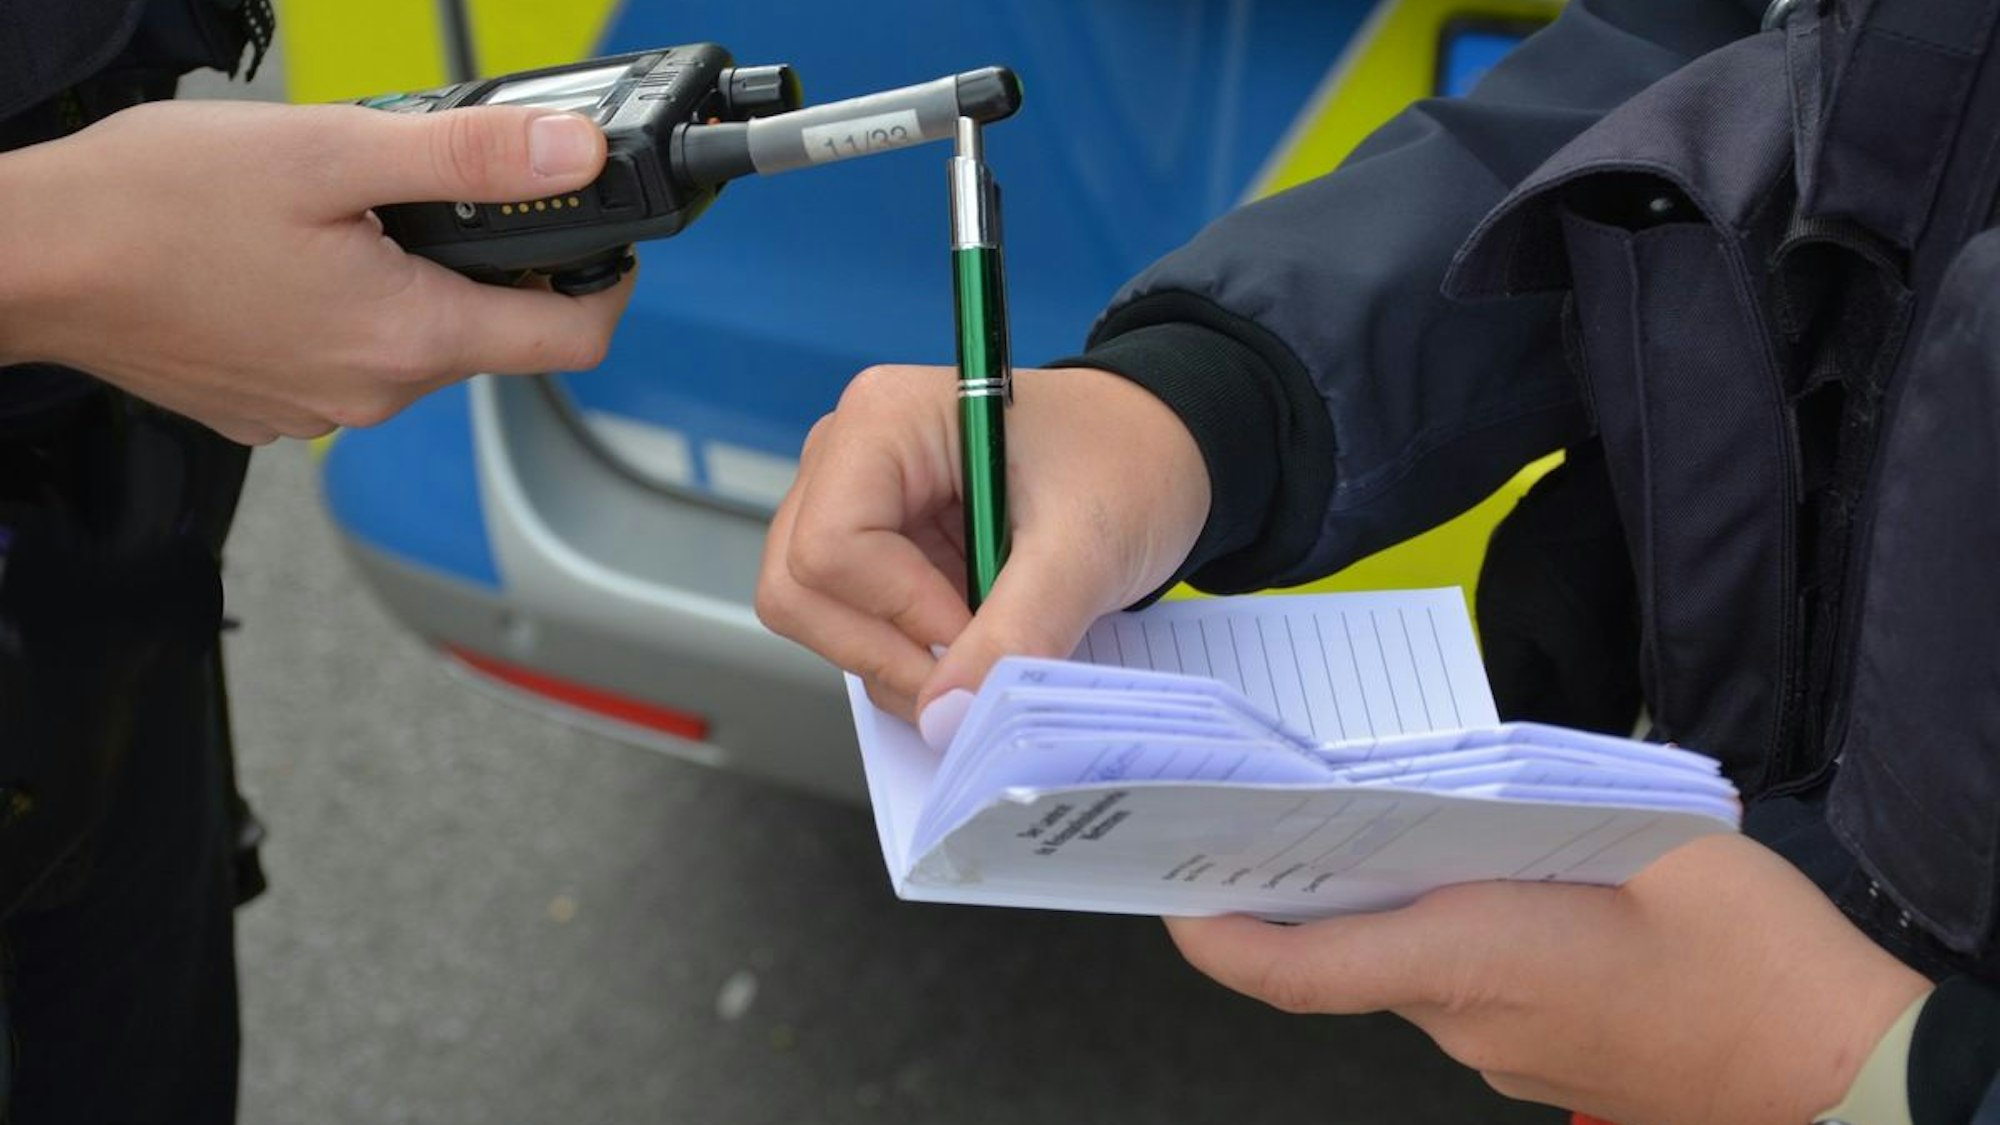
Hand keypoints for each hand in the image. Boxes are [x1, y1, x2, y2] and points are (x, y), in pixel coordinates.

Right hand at [0, 99, 635, 444]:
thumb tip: (576, 155)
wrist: (27, 260)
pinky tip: (286, 259)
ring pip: (412, 341)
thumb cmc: (155, 205)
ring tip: (336, 215)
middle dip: (476, 257)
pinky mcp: (271, 408)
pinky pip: (344, 358)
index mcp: (411, 338)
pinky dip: (342, 308)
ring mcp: (318, 410)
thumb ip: (470, 157)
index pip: (572, 339)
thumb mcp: (333, 152)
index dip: (603, 282)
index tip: (598, 238)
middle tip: (421, 189)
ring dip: (404, 278)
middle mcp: (375, 395)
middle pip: (488, 332)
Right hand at [757, 364, 1209, 725]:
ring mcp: (850, 500)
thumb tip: (945, 715)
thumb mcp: (1086, 547)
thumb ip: (1018, 629)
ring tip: (984, 650)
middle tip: (971, 672)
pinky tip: (971, 641)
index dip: (898, 615)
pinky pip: (851, 623)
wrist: (1160, 453)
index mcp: (885, 420)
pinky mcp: (871, 545)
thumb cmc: (1129, 464)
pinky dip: (905, 653)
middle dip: (883, 650)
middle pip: (798, 589)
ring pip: (813, 616)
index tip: (976, 638)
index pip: (830, 549)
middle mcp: (846, 453)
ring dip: (894, 659)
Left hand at [1166, 834, 1931, 1123]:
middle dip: (1300, 887)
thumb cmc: (1750, 957)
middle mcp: (1463, 1019)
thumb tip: (1473, 778)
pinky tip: (1484, 874)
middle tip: (1266, 811)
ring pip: (1406, 964)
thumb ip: (1541, 800)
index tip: (1168, 893)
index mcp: (1469, 958)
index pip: (1297, 969)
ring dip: (1386, 901)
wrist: (1835, 1071)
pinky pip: (1460, 986)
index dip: (1217, 936)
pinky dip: (1446, 929)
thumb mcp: (1647, 836)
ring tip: (1388, 817)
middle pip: (1342, 953)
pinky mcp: (1537, 1059)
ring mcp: (1499, 1051)